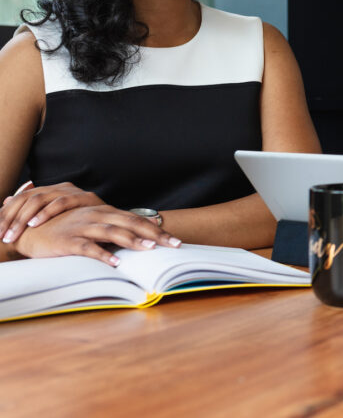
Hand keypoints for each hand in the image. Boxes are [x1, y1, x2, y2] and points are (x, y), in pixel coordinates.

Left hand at [1, 182, 104, 243]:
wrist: (118, 223)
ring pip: (39, 199)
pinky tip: (34, 224)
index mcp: (51, 191)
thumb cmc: (83, 224)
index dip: (6, 215)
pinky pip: (61, 202)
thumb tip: (5, 200)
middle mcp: (59, 187)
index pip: (21, 200)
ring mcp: (73, 191)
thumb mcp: (55, 220)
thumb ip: (31, 209)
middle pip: (26, 198)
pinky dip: (46, 212)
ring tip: (13, 234)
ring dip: (23, 218)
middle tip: (2, 237)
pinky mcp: (86, 198)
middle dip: (10, 219)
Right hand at [12, 205, 181, 266]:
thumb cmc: (69, 227)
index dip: (158, 230)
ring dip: (132, 240)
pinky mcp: (68, 241)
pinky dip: (102, 254)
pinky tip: (115, 262)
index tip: (178, 242)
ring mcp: (82, 227)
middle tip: (174, 245)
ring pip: (112, 232)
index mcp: (106, 212)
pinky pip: (87, 247)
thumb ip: (123, 223)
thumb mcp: (98, 222)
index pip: (137, 220)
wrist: (32, 229)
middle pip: (130, 224)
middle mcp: (97, 217)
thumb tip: (152, 223)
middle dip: (154, 234)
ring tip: (150, 249)